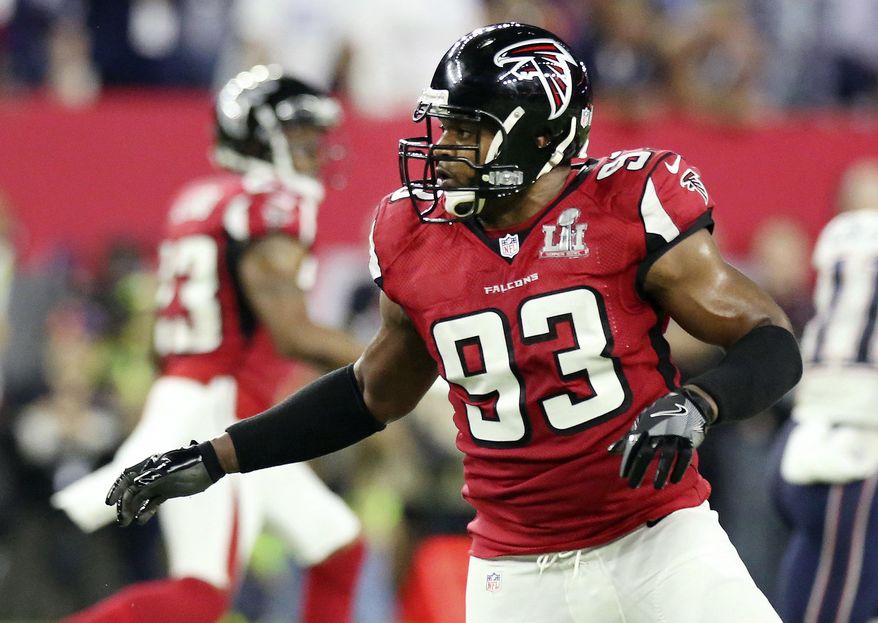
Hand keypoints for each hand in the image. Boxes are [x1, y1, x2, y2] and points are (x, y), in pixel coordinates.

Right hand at [106, 441, 222, 525]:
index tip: (109, 503)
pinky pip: (153, 502)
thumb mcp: (170, 470)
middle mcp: (151, 475)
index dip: (116, 490)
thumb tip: (134, 485)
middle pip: (131, 491)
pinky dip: (146, 511)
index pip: (126, 478)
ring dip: (132, 510)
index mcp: (148, 466)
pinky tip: (141, 520)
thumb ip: (152, 476)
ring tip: (127, 522)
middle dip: (124, 505)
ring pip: (140, 498)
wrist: (209, 465)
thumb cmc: (190, 463)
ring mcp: (159, 483)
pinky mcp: (168, 491)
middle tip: (122, 520)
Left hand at [609, 388, 711, 489]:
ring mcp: (673, 435)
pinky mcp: (688, 439)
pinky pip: (684, 456)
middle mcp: (658, 431)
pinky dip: (679, 469)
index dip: (627, 461)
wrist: (688, 403)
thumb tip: (610, 451)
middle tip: (634, 485)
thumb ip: (627, 437)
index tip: (623, 476)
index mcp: (644, 427)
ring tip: (657, 487)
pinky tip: (674, 480)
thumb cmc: (660, 416)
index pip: (633, 446)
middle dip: (639, 470)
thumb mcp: (642, 422)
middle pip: (646, 453)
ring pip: (666, 456)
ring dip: (661, 473)